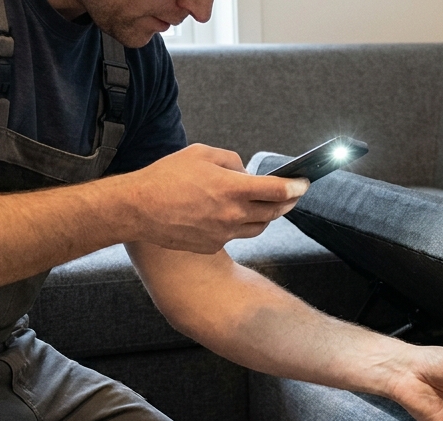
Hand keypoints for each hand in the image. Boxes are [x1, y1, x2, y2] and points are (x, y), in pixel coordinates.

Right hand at [125, 144, 308, 253]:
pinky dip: (240, 225)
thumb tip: (246, 173)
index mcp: (232, 189)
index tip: (304, 184)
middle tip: (293, 195)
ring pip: (258, 227)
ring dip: (267, 216)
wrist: (137, 209)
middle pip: (273, 212)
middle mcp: (232, 214)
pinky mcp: (212, 246)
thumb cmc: (166, 177)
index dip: (296, 187)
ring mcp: (223, 234)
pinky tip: (233, 215)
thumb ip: (231, 161)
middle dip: (288, 202)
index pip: (277, 190)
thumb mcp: (201, 153)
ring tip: (268, 205)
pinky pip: (235, 236)